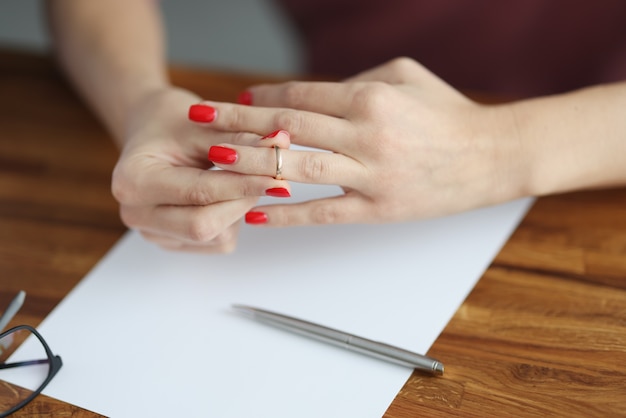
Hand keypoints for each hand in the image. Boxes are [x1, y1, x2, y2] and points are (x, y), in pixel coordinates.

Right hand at [111, 87, 290, 251]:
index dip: (242, 185)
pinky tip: (229, 195)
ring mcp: (153, 233)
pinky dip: (233, 219)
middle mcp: (135, 213)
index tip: (276, 175)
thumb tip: (280, 146)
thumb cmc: (172, 122)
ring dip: (241, 210)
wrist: (151, 131)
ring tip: (245, 179)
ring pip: (216, 237)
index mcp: (132, 181)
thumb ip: (240, 139)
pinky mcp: (174, 243)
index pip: (199, 193)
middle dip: (243, 202)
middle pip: (204, 226)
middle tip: (273, 180)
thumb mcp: (204, 124)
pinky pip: (217, 242)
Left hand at [199, 58, 526, 225]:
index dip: (262, 97)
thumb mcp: (406, 77)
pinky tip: (256, 214)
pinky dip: (286, 213)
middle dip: (239, 123)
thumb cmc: (448, 113)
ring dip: (252, 165)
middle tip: (201, 120)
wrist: (492, 156)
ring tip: (215, 162)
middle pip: (288, 128)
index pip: (300, 96)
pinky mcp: (377, 208)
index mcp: (370, 97)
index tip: (236, 101)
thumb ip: (357, 81)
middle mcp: (365, 133)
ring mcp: (370, 174)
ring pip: (297, 169)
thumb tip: (312, 97)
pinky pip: (323, 212)